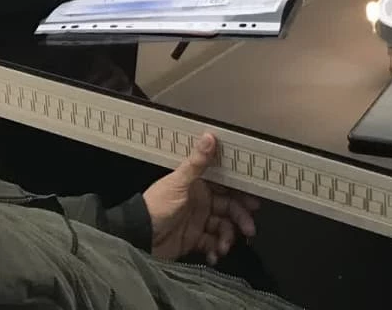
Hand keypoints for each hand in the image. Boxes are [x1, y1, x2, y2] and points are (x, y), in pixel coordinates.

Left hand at [143, 133, 258, 263]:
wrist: (137, 238)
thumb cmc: (156, 206)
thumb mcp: (178, 183)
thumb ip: (197, 162)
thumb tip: (209, 135)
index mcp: (198, 185)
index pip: (227, 186)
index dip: (242, 193)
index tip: (254, 201)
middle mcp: (201, 201)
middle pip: (229, 208)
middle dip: (240, 218)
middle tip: (249, 229)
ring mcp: (198, 221)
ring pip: (223, 226)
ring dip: (228, 237)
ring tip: (225, 247)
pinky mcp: (193, 239)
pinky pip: (211, 243)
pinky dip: (215, 250)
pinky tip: (214, 255)